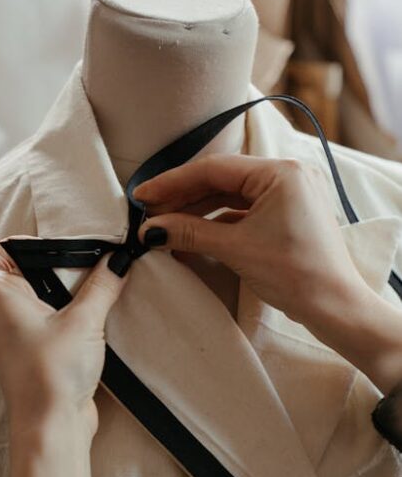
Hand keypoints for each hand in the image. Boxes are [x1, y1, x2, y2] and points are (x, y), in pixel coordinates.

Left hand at [0, 242, 126, 476]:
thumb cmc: (52, 371)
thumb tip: (118, 259)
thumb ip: (102, 285)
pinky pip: (49, 319)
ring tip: (96, 282)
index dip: (12, 244)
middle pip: (18, 272)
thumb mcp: (83, 320)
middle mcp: (2, 313)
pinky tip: (97, 310)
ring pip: (36, 296)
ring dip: (63, 289)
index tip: (51, 245)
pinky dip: (68, 311)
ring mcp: (18, 334)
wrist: (53, 427)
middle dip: (51, 263)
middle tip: (86, 259)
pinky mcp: (37, 351)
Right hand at [136, 155, 401, 392]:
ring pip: (230, 196)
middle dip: (182, 198)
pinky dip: (216, 222)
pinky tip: (191, 234)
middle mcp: (287, 175)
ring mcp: (289, 194)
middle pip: (220, 180)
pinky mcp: (287, 214)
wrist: (335, 307)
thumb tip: (151, 230)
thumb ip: (190, 232)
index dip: (172, 182)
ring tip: (164, 226)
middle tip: (148, 213)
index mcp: (281, 172)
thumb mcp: (236, 249)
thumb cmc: (296, 274)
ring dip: (197, 211)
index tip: (142, 196)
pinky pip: (243, 210)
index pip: (213, 169)